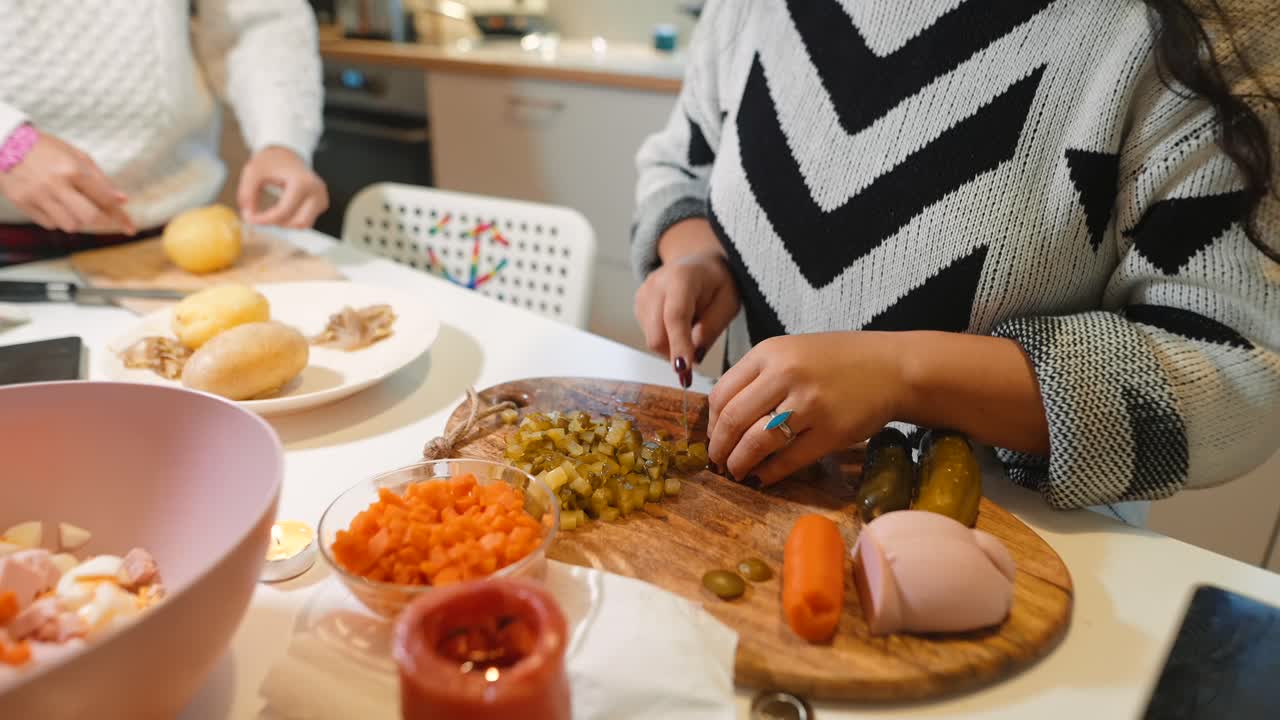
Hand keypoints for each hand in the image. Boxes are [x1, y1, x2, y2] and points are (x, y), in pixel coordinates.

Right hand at [0, 132, 133, 233]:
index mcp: (73, 169)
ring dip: (78, 221)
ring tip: (74, 206)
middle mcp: (56, 184)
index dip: (120, 216)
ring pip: (70, 225)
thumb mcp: (77, 155)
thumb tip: (121, 200)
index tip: (130, 228)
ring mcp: (37, 195)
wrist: (6, 143)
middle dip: (101, 221)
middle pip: (88, 218)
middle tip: (103, 217)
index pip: (104, 199)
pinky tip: (55, 205)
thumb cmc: (46, 148)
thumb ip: (100, 179)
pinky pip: (50, 224)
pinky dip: (58, 220)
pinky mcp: (23, 203)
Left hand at [238, 146, 327, 227]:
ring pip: (303, 225)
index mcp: (302, 182)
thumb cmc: (271, 161)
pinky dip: (291, 220)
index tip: (249, 218)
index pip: (284, 211)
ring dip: (285, 223)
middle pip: (298, 223)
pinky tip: (281, 209)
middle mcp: (317, 192)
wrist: (288, 154)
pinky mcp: (321, 204)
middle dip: (277, 223)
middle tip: (259, 217)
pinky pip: (306, 221)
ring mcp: (321, 198)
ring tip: (270, 212)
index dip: (264, 219)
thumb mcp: (253, 172)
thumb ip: (247, 193)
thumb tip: (248, 215)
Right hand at [634, 219, 739, 376]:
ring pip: (651, 339)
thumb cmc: (717, 283)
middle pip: (656, 334)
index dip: (678, 345)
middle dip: (675, 353)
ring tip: (692, 329)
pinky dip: (666, 339)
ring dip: (672, 346)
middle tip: (695, 360)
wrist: (699, 264)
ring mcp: (643, 294)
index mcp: (682, 277)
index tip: (683, 369)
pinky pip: (649, 335)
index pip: (675, 316)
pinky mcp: (638, 305)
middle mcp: (656, 283)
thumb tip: (693, 357)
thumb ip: (712, 329)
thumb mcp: (728, 303)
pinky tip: (679, 325)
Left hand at [707, 332, 904, 486]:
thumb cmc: (838, 361)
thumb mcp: (791, 353)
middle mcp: (785, 375)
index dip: (711, 423)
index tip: (713, 437)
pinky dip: (769, 474)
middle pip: (732, 420)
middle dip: (719, 448)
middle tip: (719, 462)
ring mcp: (809, 404)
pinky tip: (763, 478)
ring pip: (756, 442)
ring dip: (739, 464)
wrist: (892, 368)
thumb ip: (758, 377)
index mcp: (769, 353)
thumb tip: (722, 418)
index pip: (721, 393)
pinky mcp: (831, 432)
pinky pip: (788, 460)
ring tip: (737, 472)